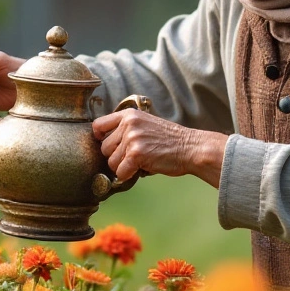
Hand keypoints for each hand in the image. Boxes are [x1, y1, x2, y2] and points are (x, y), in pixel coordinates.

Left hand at [92, 109, 228, 187]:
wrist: (191, 148)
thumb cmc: (171, 140)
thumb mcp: (147, 124)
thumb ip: (127, 129)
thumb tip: (104, 145)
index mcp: (129, 115)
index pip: (98, 125)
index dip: (99, 138)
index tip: (108, 146)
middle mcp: (128, 124)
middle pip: (104, 148)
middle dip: (116, 157)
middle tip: (132, 158)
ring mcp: (132, 138)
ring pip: (111, 162)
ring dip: (123, 167)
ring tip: (140, 162)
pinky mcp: (136, 154)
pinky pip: (120, 172)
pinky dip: (128, 176)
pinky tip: (141, 170)